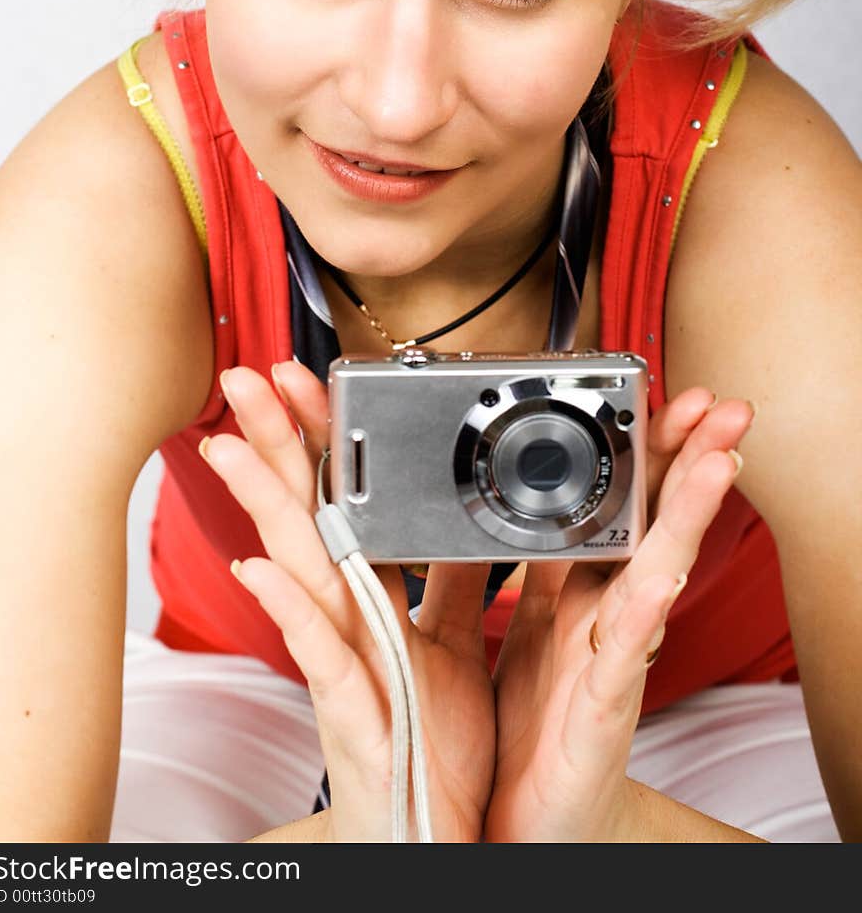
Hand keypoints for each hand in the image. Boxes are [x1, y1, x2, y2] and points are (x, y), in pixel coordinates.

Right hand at [200, 361, 495, 842]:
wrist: (440, 836)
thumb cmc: (433, 745)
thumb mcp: (453, 643)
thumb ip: (455, 579)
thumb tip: (462, 516)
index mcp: (375, 602)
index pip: (341, 503)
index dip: (322, 439)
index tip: (306, 379)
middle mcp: (346, 626)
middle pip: (305, 519)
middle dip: (276, 445)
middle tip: (245, 380)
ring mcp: (342, 667)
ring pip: (298, 572)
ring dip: (264, 508)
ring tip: (231, 448)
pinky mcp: (353, 718)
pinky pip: (319, 659)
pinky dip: (289, 615)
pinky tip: (259, 572)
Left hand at [483, 392, 753, 842]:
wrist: (520, 825)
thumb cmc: (529, 728)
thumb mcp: (517, 631)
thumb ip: (517, 570)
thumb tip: (501, 507)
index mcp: (579, 595)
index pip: (618, 508)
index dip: (643, 454)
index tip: (663, 398)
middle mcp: (604, 620)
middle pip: (652, 528)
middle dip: (687, 462)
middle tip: (722, 405)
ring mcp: (610, 663)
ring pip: (654, 576)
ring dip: (687, 516)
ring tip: (719, 460)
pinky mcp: (600, 713)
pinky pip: (624, 658)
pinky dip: (645, 614)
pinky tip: (664, 577)